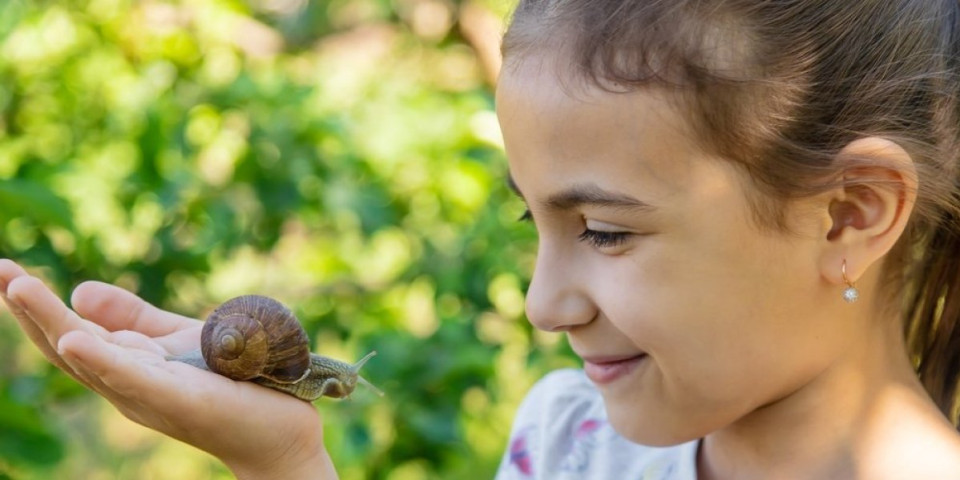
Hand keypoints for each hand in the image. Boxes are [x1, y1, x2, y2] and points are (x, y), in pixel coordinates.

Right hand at [0, 259, 336, 479]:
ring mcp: (151, 395)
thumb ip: (134, 318)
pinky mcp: (183, 400)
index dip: (36, 303)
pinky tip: (73, 340)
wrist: (282, 430)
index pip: (70, 331)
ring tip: (18, 288)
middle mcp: (127, 384)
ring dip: (52, 325)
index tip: (3, 268)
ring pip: (91, 360)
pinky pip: (136, 380)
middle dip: (30, 309)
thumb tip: (79, 290)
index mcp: (126, 366)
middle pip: (67, 345)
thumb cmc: (232, 384)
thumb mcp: (178, 340)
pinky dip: (103, 360)